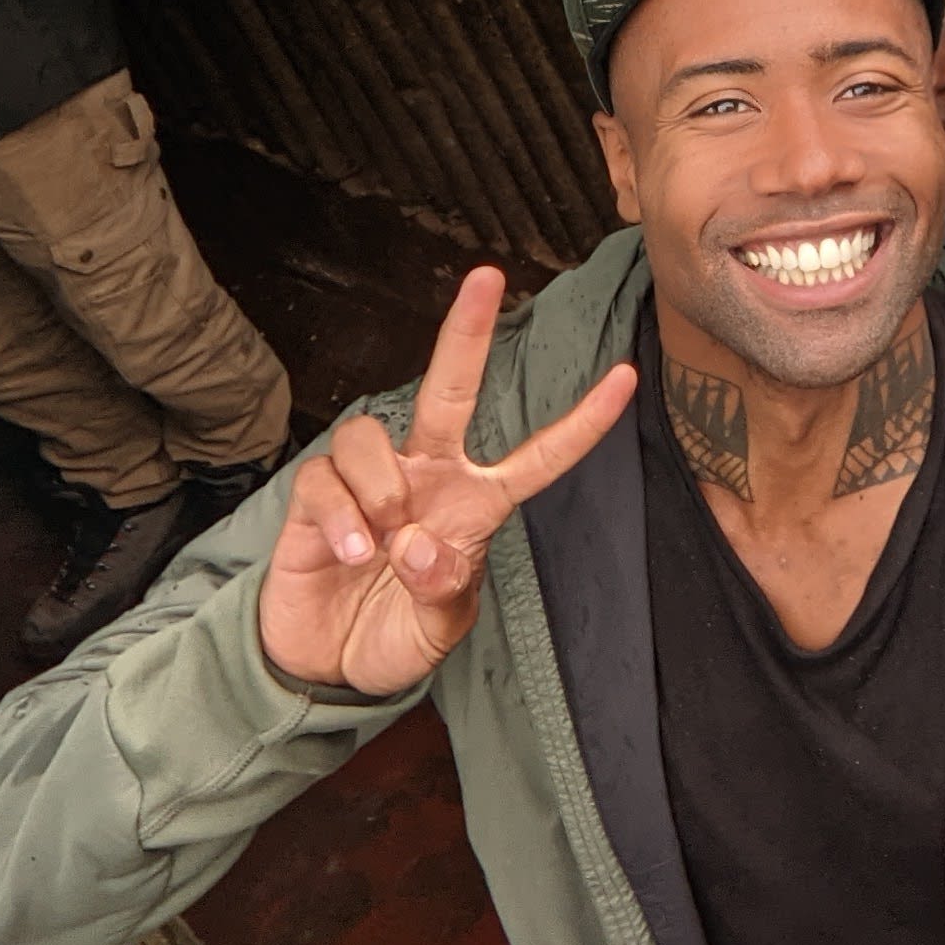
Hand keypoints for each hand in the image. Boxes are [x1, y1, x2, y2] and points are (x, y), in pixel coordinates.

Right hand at [258, 267, 634, 697]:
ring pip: (371, 436)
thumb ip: (440, 590)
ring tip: (380, 545)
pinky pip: (326, 479)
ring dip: (380, 489)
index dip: (582, 422)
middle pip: (449, 390)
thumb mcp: (436, 629)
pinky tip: (349, 553)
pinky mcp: (317, 498)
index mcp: (475, 504)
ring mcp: (371, 483)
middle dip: (466, 331)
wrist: (326, 667)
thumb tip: (417, 543)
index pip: (537, 457)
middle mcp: (427, 476)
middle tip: (487, 276)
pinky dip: (340, 516)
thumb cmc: (395, 636)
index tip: (627, 377)